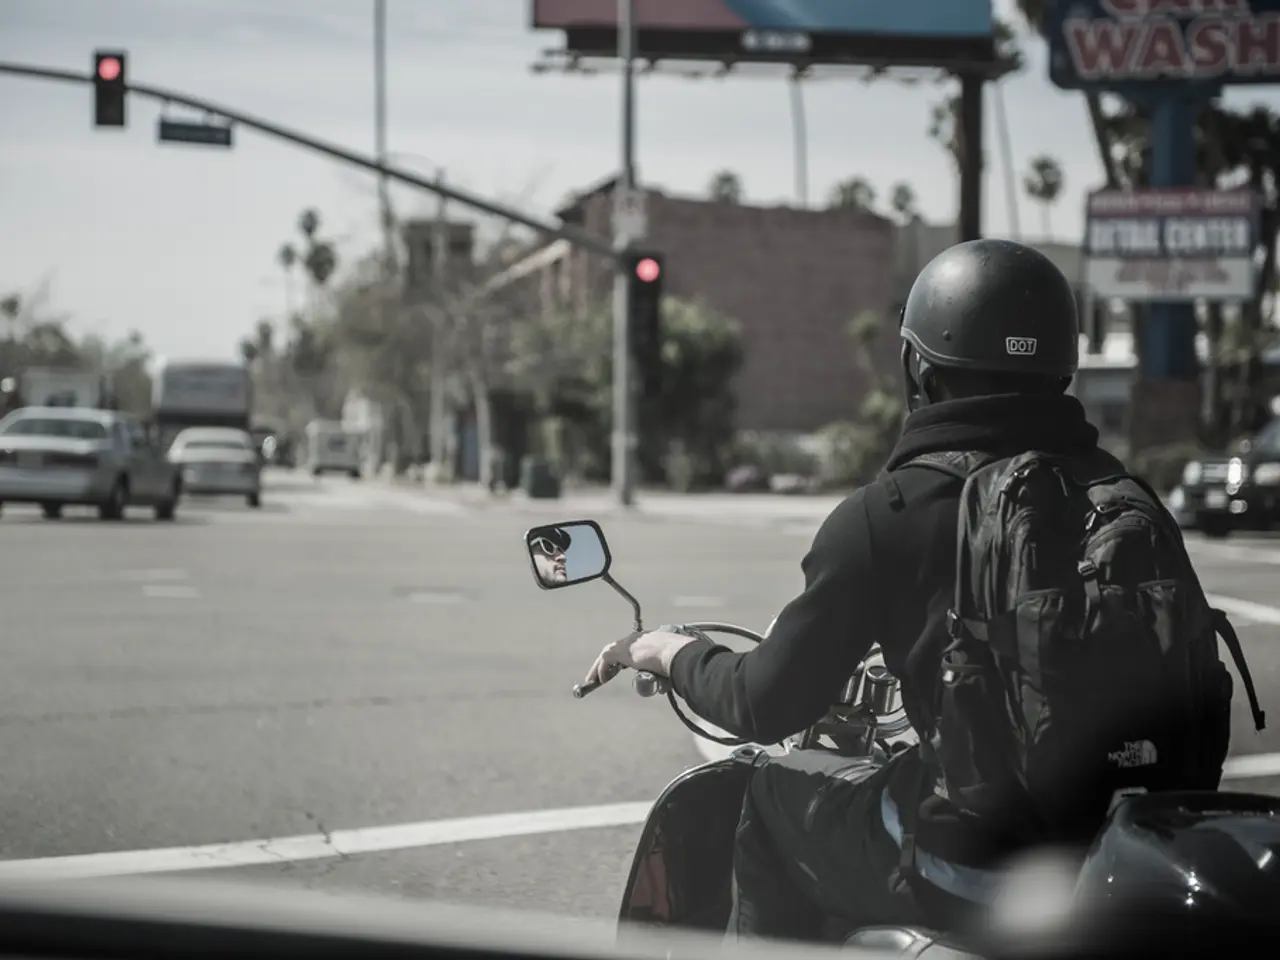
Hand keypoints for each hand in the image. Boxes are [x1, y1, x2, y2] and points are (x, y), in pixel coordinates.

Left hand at [583, 629, 698, 688]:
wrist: (677, 653)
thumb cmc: (679, 660)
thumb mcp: (670, 667)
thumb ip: (665, 674)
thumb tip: (664, 686)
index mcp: (650, 639)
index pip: (633, 648)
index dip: (625, 659)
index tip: (622, 667)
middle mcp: (638, 638)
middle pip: (617, 650)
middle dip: (609, 662)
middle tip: (604, 674)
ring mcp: (629, 643)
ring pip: (608, 653)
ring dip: (600, 667)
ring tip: (594, 679)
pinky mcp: (621, 650)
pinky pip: (606, 659)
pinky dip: (601, 670)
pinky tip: (601, 680)